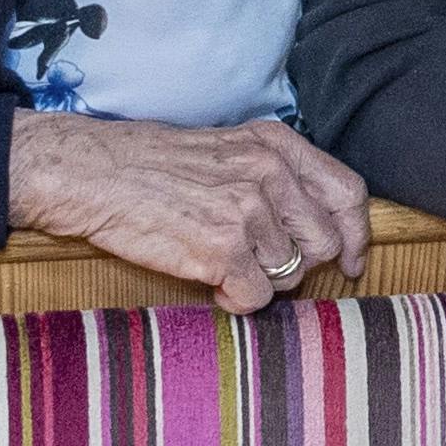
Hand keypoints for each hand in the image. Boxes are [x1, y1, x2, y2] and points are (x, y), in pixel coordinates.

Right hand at [8, 111, 369, 310]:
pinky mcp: (222, 250)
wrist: (90, 174)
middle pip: (324, 244)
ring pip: (290, 277)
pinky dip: (235, 300)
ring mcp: (246, 212)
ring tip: (218, 261)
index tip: (352, 261)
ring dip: (258, 280)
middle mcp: (269, 173)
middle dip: (296, 264)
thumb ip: (276, 177)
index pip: (347, 193)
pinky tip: (208, 279)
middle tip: (254, 261)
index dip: (356, 234)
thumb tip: (322, 228)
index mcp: (274, 145)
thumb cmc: (151, 165)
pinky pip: (257, 299)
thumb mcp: (226, 149)